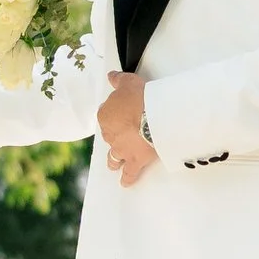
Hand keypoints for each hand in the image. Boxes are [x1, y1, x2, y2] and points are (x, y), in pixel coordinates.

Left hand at [97, 70, 157, 186]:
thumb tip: (111, 76)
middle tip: (127, 131)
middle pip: (110, 135)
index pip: (106, 114)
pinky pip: (129, 172)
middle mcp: (109, 135)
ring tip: (115, 164)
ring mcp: (121, 150)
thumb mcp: (129, 82)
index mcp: (105, 116)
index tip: (125, 110)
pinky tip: (125, 182)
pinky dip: (127, 178)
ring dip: (114, 160)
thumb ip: (118, 79)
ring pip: (114, 157)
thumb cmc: (141, 97)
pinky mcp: (134, 161)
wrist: (154, 116)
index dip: (115, 112)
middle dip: (116, 134)